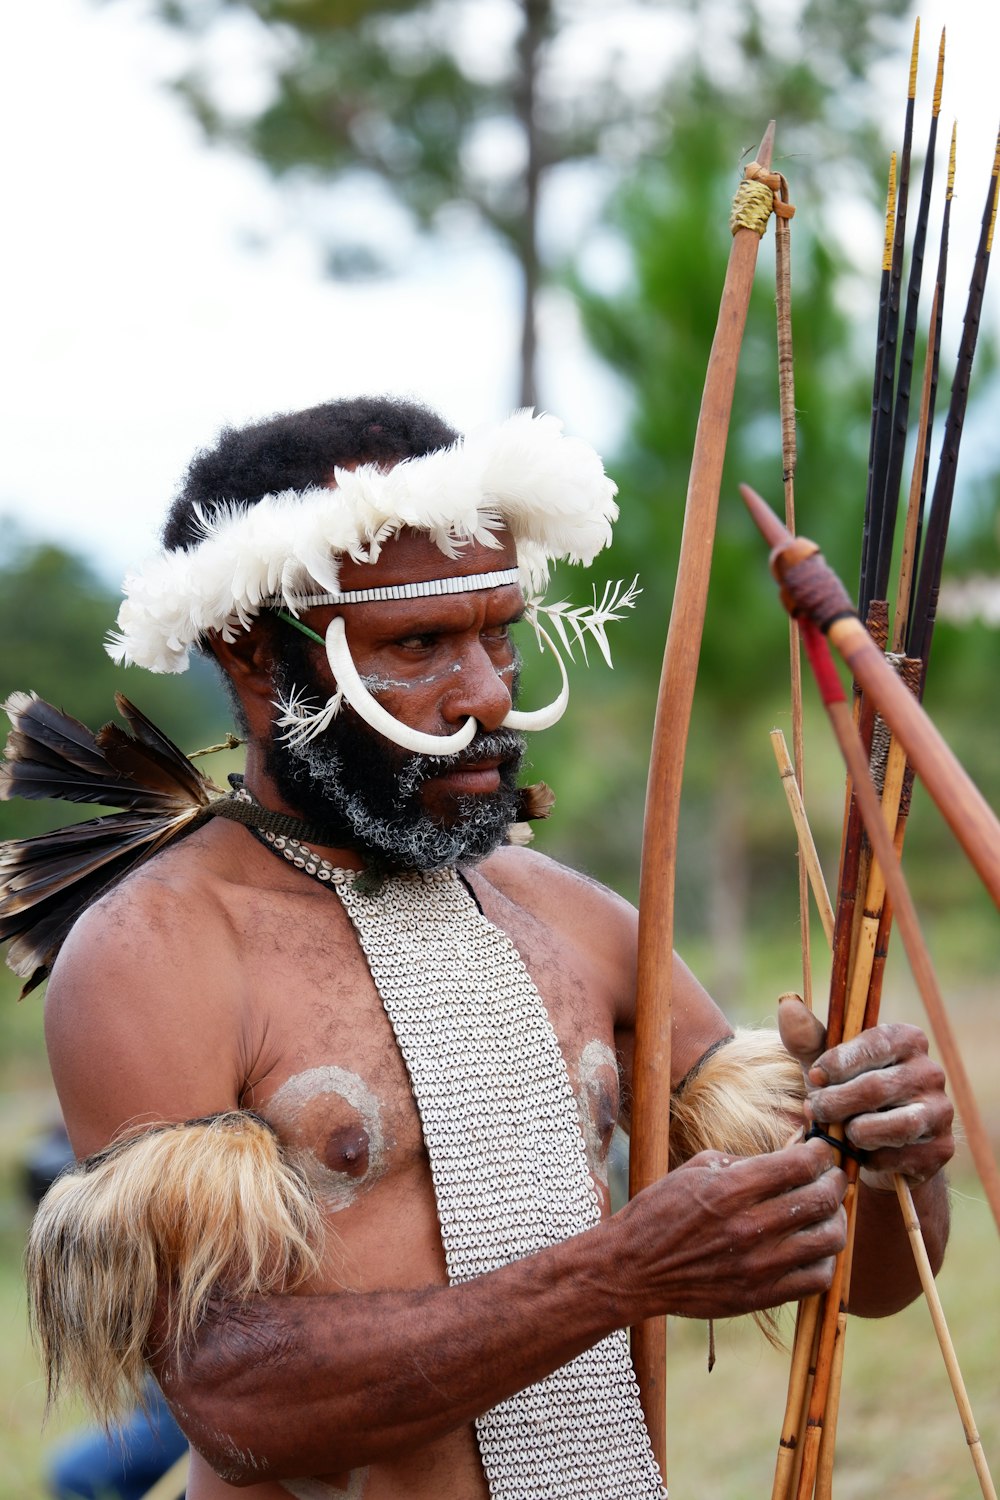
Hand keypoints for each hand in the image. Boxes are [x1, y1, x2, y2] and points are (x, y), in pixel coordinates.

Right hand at [614, 1136, 846, 1320]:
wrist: (633, 1268)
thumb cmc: (661, 1211)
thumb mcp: (696, 1169)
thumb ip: (745, 1162)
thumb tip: (788, 1154)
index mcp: (730, 1189)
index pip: (800, 1164)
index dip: (821, 1153)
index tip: (822, 1149)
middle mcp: (749, 1227)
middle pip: (821, 1199)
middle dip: (835, 1180)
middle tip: (832, 1175)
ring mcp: (758, 1266)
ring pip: (829, 1239)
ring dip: (836, 1219)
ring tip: (828, 1211)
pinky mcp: (760, 1296)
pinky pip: (817, 1279)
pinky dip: (825, 1259)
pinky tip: (814, 1247)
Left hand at [778, 997, 953, 1191]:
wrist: (874, 1144)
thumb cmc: (844, 1091)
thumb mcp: (823, 1064)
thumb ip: (805, 1038)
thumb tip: (788, 1003)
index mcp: (907, 1039)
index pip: (873, 1044)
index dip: (838, 1063)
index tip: (813, 1076)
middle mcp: (931, 1072)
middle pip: (877, 1088)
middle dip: (836, 1102)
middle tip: (813, 1110)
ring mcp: (941, 1111)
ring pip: (896, 1125)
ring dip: (856, 1132)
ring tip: (837, 1132)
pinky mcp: (942, 1148)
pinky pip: (903, 1156)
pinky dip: (873, 1158)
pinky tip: (859, 1153)